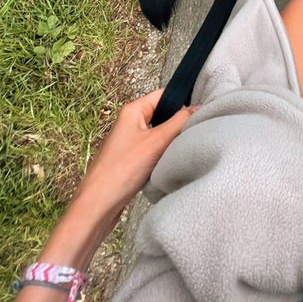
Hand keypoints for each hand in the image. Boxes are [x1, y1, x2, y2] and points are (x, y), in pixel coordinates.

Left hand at [5, 91, 195, 301]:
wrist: (98, 206)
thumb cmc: (123, 170)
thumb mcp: (156, 142)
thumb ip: (179, 122)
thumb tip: (199, 108)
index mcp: (133, 110)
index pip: (164, 95)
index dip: (183, 99)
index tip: (204, 107)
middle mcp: (130, 122)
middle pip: (163, 114)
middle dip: (179, 121)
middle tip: (200, 128)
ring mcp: (130, 142)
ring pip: (160, 134)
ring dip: (172, 140)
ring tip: (189, 144)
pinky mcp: (131, 160)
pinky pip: (154, 149)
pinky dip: (164, 154)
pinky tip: (174, 161)